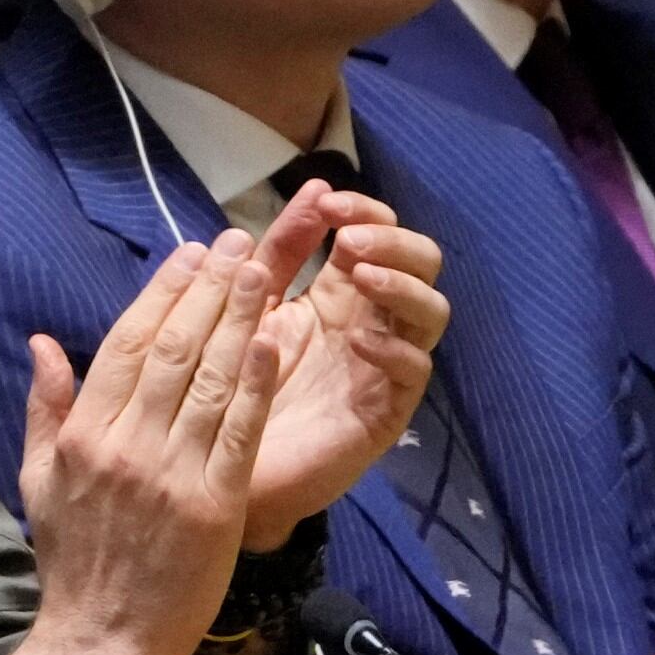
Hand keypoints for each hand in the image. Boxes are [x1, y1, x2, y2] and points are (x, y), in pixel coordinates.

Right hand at [0, 238, 283, 654]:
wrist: (102, 642)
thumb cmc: (74, 563)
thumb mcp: (39, 480)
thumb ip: (44, 408)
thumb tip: (42, 343)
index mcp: (84, 435)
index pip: (128, 344)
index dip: (164, 292)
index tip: (191, 254)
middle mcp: (126, 446)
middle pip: (176, 349)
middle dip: (211, 289)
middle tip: (240, 245)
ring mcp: (172, 475)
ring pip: (212, 380)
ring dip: (241, 320)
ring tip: (266, 274)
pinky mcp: (214, 506)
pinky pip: (241, 432)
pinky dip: (258, 383)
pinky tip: (277, 342)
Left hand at [236, 182, 444, 547]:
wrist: (223, 466)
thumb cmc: (237, 382)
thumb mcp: (253, 304)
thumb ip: (280, 250)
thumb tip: (316, 188)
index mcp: (342, 291)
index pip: (378, 233)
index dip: (364, 211)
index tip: (328, 205)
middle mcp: (374, 321)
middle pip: (421, 263)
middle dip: (393, 241)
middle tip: (350, 241)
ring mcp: (387, 364)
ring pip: (431, 312)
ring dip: (402, 285)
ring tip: (361, 276)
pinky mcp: (388, 410)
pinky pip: (415, 372)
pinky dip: (393, 349)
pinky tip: (357, 340)